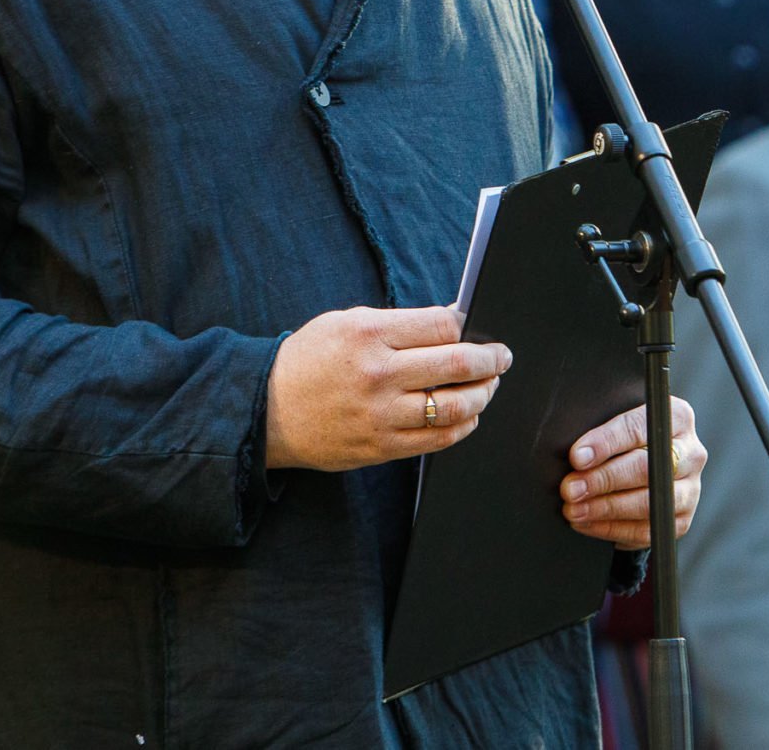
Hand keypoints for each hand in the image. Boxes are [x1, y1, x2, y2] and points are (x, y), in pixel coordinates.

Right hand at [264, 306, 510, 472]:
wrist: (266, 411)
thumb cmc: (310, 360)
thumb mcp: (348, 322)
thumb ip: (400, 323)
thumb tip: (453, 321)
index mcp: (369, 333)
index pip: (443, 325)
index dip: (470, 326)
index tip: (481, 328)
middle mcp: (379, 374)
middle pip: (458, 365)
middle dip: (491, 360)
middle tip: (502, 358)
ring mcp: (381, 415)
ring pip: (455, 407)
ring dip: (483, 395)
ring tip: (487, 387)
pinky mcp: (381, 447)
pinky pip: (437, 440)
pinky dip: (463, 426)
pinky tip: (467, 415)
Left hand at [560, 398, 705, 549]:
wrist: (649, 458)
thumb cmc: (628, 437)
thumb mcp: (620, 419)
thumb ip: (604, 431)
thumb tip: (576, 456)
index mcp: (678, 418)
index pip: (638, 428)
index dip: (605, 443)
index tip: (577, 457)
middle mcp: (691, 453)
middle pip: (646, 468)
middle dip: (602, 480)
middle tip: (570, 489)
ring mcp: (690, 489)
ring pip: (649, 503)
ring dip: (606, 509)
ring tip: (574, 510)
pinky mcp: (682, 519)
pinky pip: (648, 531)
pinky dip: (614, 530)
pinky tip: (589, 524)